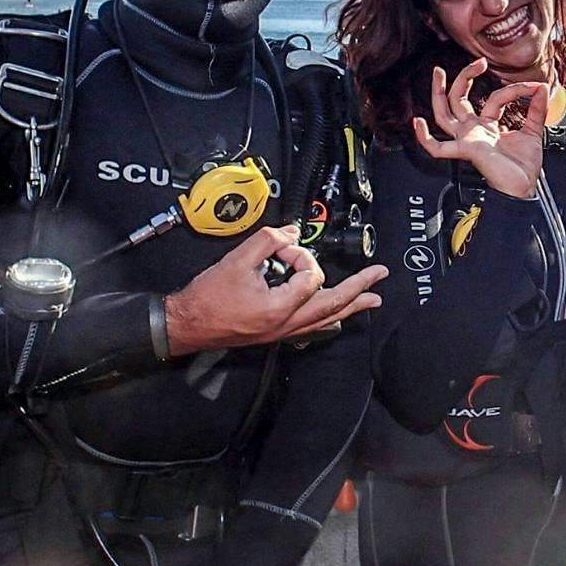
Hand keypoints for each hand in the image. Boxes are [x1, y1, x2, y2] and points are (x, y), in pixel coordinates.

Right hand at [164, 226, 387, 355]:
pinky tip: (339, 315)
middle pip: (333, 304)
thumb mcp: (236, 261)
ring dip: (351, 305)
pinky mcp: (276, 332)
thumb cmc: (207, 298)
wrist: (186, 325)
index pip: (309, 276)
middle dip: (358, 288)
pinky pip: (313, 325)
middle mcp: (287, 324)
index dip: (300, 256)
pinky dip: (331, 316)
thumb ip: (267, 241)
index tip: (282, 248)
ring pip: (326, 318)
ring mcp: (283, 331)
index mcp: (280, 307)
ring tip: (373, 298)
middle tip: (379, 276)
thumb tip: (291, 233)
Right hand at [412, 60, 548, 198]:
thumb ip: (537, 110)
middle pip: (459, 100)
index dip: (514, 89)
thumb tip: (542, 88)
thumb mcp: (533, 132)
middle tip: (475, 62)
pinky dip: (425, 138)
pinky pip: (438, 148)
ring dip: (438, 92)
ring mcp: (467, 139)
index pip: (494, 98)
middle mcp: (474, 131)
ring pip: (444, 114)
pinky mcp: (466, 149)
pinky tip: (419, 124)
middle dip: (463, 78)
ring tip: (438, 72)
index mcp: (487, 126)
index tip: (533, 87)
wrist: (523, 188)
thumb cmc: (524, 168)